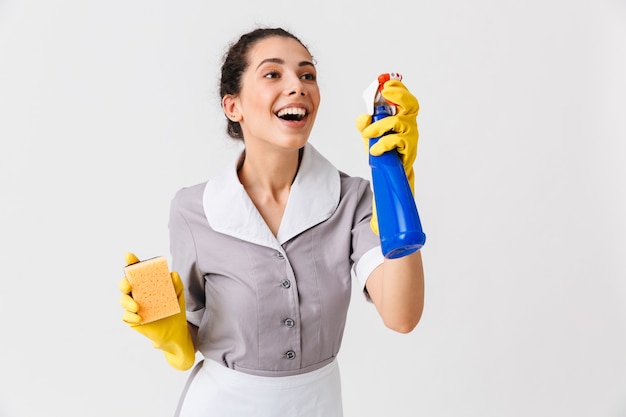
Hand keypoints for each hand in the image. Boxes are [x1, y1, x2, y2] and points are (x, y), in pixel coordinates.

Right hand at [119, 252, 194, 370]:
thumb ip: (177, 285)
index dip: (131, 262)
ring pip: (123, 300)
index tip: (129, 255)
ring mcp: (133, 307)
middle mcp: (138, 294)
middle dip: (123, 283)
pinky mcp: (132, 320)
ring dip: (127, 302)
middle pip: (124, 285)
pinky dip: (131, 317)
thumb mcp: (179, 296)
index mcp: (147, 284)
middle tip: (129, 285)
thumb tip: (173, 274)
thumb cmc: (175, 309)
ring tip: (138, 307)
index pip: (137, 271)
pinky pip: (126, 317)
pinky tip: (140, 318)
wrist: (175, 331)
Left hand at [355, 79, 419, 191]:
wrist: (389, 169)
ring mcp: (410, 134)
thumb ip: (364, 124)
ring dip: (379, 127)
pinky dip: (382, 144)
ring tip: (368, 134)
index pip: (403, 96)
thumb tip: (364, 118)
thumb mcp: (370, 133)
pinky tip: (375, 149)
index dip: (398, 87)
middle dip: (399, 95)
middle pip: (411, 103)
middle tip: (386, 92)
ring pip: (397, 122)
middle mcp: (408, 122)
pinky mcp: (409, 148)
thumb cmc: (383, 147)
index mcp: (401, 114)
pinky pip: (395, 141)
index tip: (386, 82)